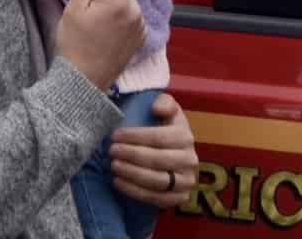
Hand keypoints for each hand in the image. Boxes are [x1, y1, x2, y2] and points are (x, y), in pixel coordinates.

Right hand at [55, 0, 144, 89]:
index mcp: (119, 2)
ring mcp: (140, 24)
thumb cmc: (74, 45)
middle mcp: (136, 11)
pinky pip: (131, 11)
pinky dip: (118, 9)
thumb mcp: (75, 8)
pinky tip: (103, 23)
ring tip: (92, 10)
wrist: (84, 83)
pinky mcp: (140, 35)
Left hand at [110, 91, 198, 207]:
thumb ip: (165, 103)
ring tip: (113, 166)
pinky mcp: (179, 198)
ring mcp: (186, 181)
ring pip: (157, 181)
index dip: (135, 137)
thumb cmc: (166, 130)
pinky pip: (156, 198)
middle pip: (157, 159)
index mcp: (185, 136)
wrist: (176, 156)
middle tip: (111, 151)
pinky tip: (118, 182)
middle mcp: (190, 160)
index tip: (115, 135)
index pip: (159, 137)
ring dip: (132, 174)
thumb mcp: (169, 111)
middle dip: (131, 155)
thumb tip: (156, 109)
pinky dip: (135, 192)